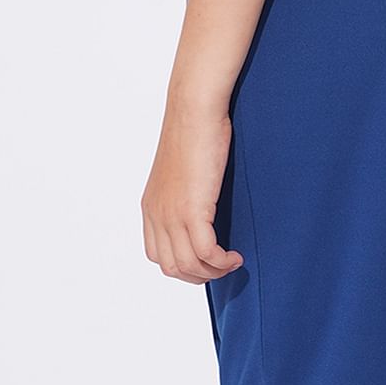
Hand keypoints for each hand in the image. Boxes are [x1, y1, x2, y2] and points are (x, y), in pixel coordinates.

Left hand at [141, 108, 244, 284]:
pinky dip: (222, 261)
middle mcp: (156, 214)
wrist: (194, 109)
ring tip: (232, 261)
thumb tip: (201, 204)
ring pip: (189, 265)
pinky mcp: (192, 210)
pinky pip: (206, 252)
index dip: (183, 266)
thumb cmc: (194, 129)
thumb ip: (183, 191)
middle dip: (199, 275)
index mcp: (150, 206)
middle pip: (172, 267)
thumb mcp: (180, 169)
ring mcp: (172, 214)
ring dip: (214, 272)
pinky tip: (235, 255)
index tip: (206, 260)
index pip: (157, 255)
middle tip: (222, 267)